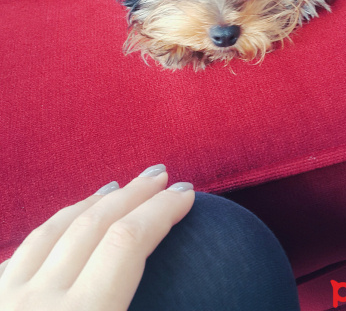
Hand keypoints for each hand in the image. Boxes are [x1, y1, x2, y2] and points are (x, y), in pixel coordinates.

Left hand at [0, 165, 194, 310]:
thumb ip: (149, 308)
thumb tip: (199, 297)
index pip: (128, 242)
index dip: (161, 211)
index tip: (186, 193)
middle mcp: (38, 300)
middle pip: (93, 226)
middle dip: (134, 194)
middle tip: (161, 175)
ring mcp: (7, 299)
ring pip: (51, 230)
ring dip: (90, 203)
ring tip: (116, 187)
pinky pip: (18, 253)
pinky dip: (49, 230)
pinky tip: (60, 227)